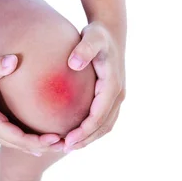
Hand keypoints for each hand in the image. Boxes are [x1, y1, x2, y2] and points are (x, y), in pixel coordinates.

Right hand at [0, 54, 60, 155]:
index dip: (39, 141)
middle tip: (68, 146)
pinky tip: (46, 140)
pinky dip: (31, 141)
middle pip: (23, 146)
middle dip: (45, 147)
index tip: (57, 138)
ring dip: (39, 146)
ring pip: (20, 145)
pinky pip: (16, 139)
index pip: (20, 139)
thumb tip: (13, 59)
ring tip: (62, 145)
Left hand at [65, 21, 125, 150]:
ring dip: (89, 138)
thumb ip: (83, 49)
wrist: (111, 32)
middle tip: (64, 148)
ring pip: (105, 126)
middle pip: (103, 126)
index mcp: (112, 85)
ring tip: (68, 146)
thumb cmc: (98, 35)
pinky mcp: (111, 98)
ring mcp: (116, 98)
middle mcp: (118, 95)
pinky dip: (91, 131)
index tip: (67, 140)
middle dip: (85, 140)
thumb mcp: (91, 37)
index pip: (98, 116)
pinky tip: (75, 134)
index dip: (83, 131)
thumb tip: (73, 64)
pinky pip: (104, 120)